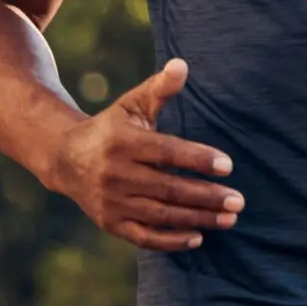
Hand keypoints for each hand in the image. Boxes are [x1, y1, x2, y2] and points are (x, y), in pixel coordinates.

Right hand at [49, 59, 243, 250]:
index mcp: (124, 142)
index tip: (228, 165)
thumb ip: (160, 87)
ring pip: (160, 215)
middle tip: (238, 200)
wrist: (67, 159)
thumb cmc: (113, 126)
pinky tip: (198, 237)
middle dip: (206, 196)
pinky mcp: (110, 224)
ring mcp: (112, 202)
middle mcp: (116, 174)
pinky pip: (144, 237)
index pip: (167, 153)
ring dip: (197, 219)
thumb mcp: (133, 103)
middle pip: (168, 188)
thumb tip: (182, 64)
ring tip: (229, 219)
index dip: (198, 159)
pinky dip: (171, 241)